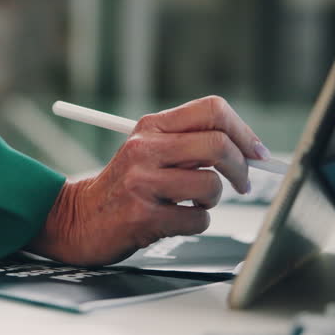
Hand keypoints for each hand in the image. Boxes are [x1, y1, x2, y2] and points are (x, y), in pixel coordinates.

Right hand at [29, 95, 271, 265]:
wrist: (78, 218)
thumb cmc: (125, 187)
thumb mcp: (148, 151)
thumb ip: (190, 144)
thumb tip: (250, 151)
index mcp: (150, 127)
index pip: (212, 110)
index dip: (243, 132)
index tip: (255, 153)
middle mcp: (144, 150)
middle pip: (218, 145)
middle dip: (241, 168)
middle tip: (243, 183)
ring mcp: (142, 184)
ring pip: (211, 186)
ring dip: (211, 201)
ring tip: (191, 203)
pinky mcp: (143, 217)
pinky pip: (197, 220)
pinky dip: (195, 224)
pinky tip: (174, 221)